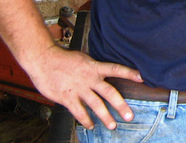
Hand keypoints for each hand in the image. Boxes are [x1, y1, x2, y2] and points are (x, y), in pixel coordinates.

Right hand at [24, 45, 142, 129]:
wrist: (43, 59)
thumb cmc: (62, 59)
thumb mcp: (83, 59)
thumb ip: (94, 68)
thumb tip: (104, 73)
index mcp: (94, 67)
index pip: (115, 69)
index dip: (129, 73)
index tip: (142, 77)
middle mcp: (89, 78)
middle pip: (109, 93)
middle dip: (120, 105)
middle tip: (130, 116)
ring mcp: (79, 89)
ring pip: (95, 105)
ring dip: (105, 116)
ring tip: (113, 125)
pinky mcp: (67, 97)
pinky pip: (79, 111)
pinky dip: (85, 120)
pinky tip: (90, 125)